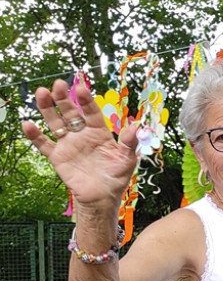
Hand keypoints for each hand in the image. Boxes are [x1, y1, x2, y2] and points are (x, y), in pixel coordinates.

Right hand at [21, 79, 140, 207]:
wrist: (102, 197)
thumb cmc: (116, 176)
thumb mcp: (126, 159)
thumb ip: (129, 143)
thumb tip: (136, 127)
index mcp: (98, 132)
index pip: (91, 112)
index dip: (86, 100)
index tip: (80, 88)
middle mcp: (81, 134)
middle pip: (70, 112)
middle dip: (64, 98)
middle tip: (58, 84)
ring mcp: (68, 144)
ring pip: (55, 123)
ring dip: (47, 109)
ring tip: (41, 93)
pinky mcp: (57, 156)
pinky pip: (44, 144)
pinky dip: (35, 135)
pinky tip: (27, 124)